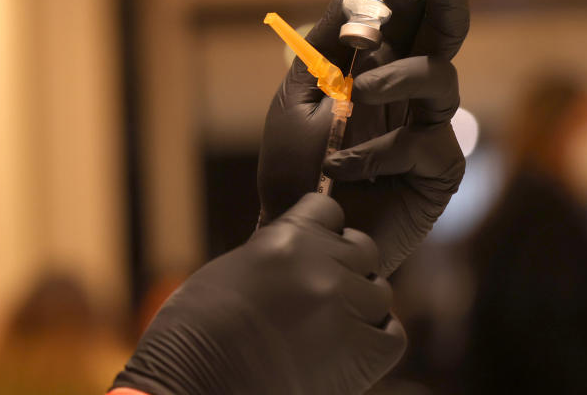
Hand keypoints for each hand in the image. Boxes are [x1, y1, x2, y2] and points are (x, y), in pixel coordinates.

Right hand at [112, 194, 405, 394]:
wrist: (195, 384)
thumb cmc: (197, 330)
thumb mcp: (234, 268)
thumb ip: (276, 251)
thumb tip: (305, 249)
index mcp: (285, 237)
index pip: (329, 209)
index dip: (322, 229)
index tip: (309, 251)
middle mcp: (321, 266)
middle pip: (363, 249)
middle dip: (345, 266)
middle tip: (318, 295)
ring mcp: (343, 309)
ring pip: (379, 292)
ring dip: (360, 306)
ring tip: (326, 327)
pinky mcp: (360, 355)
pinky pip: (391, 335)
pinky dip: (374, 340)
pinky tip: (345, 349)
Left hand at [257, 0, 468, 275]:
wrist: (296, 232)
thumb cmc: (293, 167)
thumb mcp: (298, 98)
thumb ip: (325, 46)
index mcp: (376, 72)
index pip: (403, 23)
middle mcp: (409, 96)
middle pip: (441, 39)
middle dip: (445, 2)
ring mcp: (428, 131)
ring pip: (440, 81)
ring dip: (400, 76)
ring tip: (359, 90)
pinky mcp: (438, 172)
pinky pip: (425, 144)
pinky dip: (379, 150)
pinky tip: (341, 167)